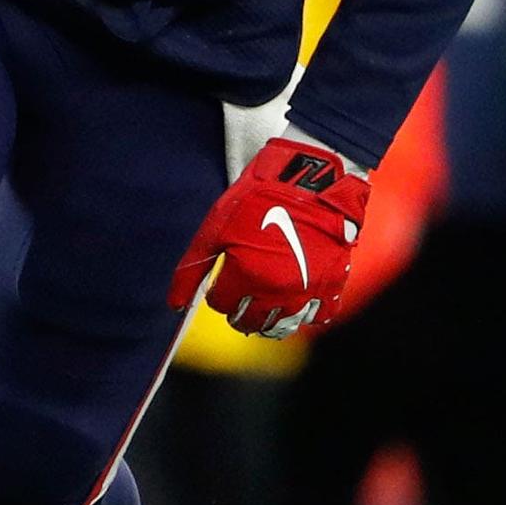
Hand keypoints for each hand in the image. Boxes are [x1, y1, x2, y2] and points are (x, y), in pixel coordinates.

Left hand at [167, 135, 369, 338]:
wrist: (311, 178)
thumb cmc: (259, 196)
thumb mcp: (216, 226)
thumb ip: (192, 269)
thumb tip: (174, 305)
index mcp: (245, 274)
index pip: (221, 305)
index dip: (218, 293)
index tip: (225, 278)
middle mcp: (275, 290)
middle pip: (249, 321)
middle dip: (240, 310)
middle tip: (242, 292)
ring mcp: (305, 290)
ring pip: (281, 326)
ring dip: (269, 319)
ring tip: (265, 303)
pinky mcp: (331, 284)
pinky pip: (317, 317)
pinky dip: (305, 314)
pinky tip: (295, 299)